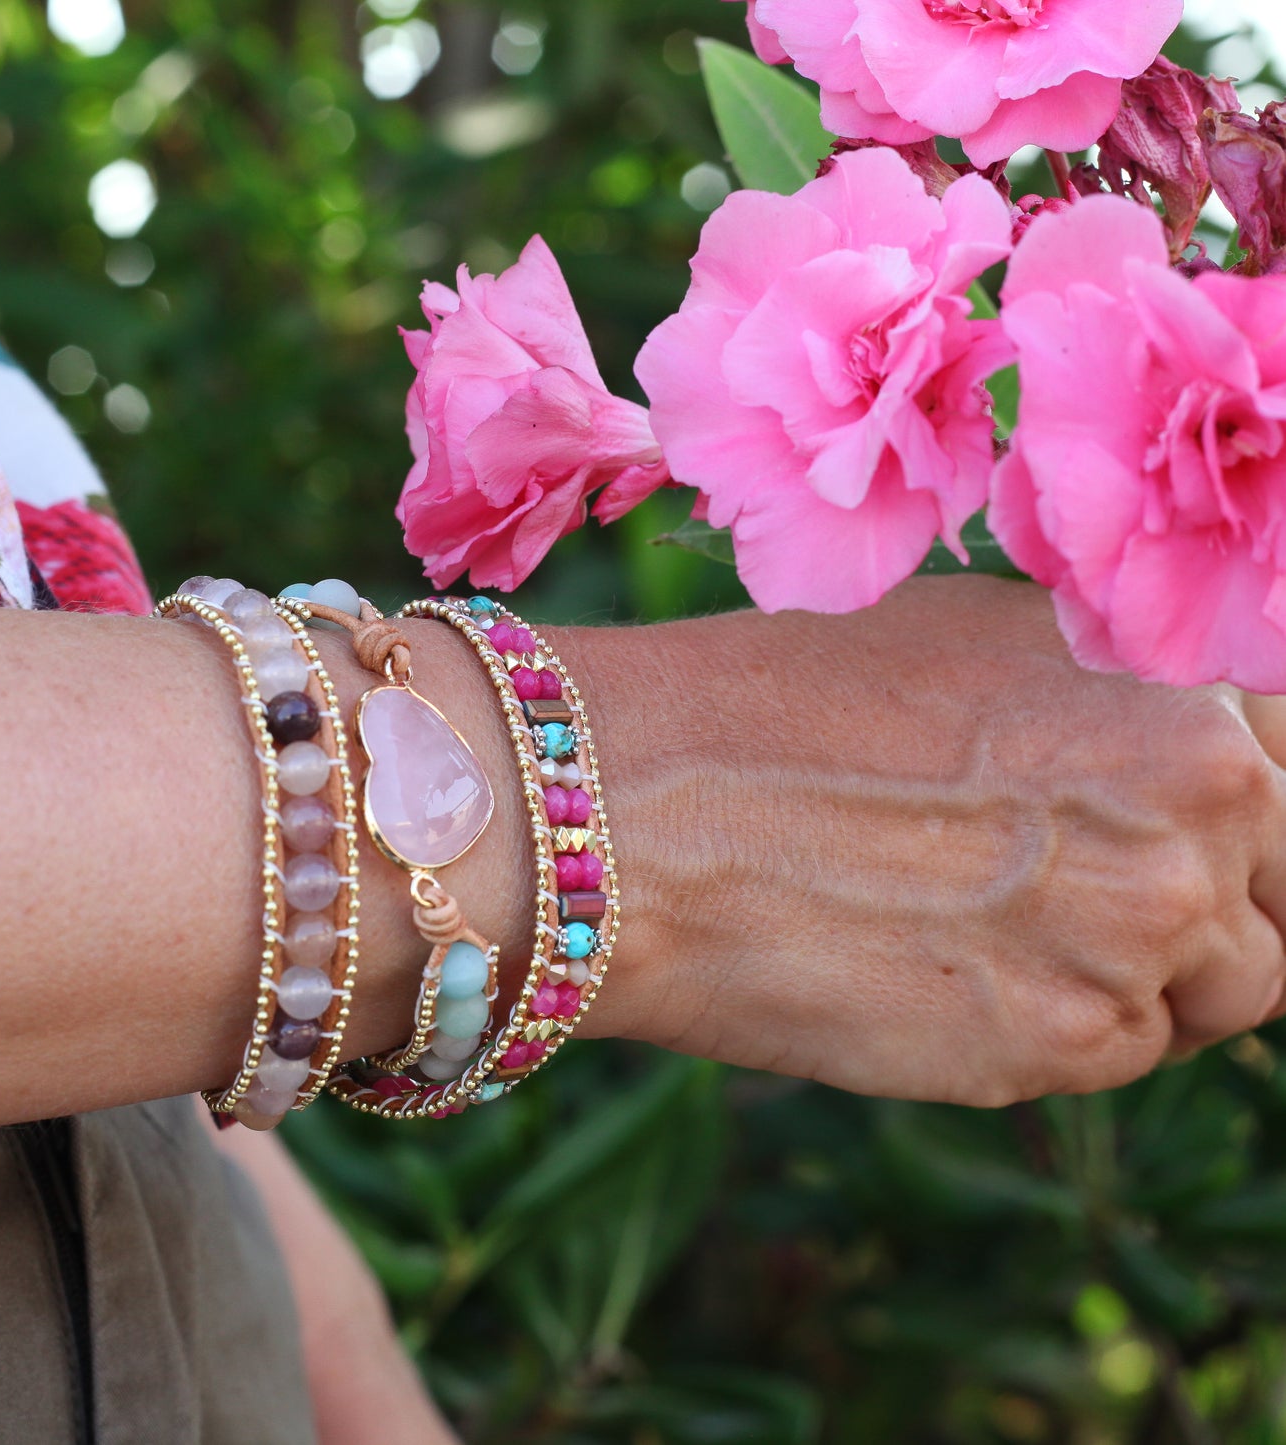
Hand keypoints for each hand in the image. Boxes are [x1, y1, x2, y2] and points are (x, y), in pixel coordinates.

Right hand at [571, 578, 1285, 1105]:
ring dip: (1144, 975)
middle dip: (1211, 903)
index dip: (1248, 815)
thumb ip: (1122, 702)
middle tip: (1085, 888)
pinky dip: (1058, 1026)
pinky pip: (1118, 1052)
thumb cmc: (779, 699)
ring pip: (1218, 992)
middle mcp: (1197, 807)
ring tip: (1002, 926)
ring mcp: (1137, 936)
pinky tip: (948, 969)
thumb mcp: (979, 643)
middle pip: (1283, 897)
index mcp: (1186, 687)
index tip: (1201, 834)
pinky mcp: (1058, 1047)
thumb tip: (1195, 762)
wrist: (637, 807)